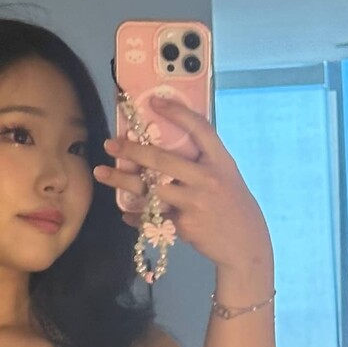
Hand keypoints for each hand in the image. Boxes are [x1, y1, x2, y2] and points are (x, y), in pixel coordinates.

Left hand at [93, 94, 273, 281]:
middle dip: (132, 150)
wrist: (247, 245)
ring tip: (101, 173)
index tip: (154, 101)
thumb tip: (167, 147)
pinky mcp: (184, 226)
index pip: (199, 129)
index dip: (177, 112)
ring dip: (121, 180)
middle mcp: (207, 179)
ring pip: (150, 189)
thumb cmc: (233, 207)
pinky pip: (151, 217)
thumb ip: (202, 163)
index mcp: (220, 162)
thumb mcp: (226, 177)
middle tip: (111, 144)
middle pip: (163, 160)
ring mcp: (194, 203)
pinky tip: (125, 212)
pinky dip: (135, 215)